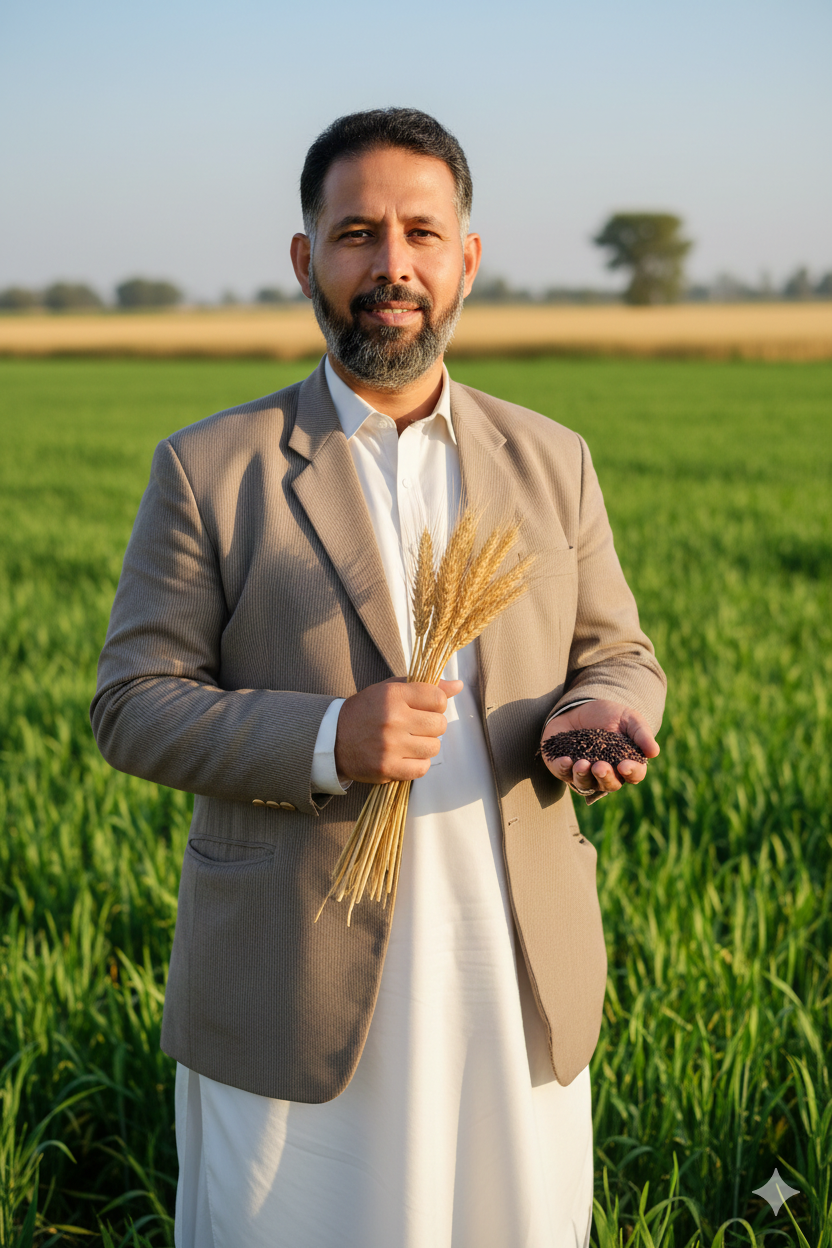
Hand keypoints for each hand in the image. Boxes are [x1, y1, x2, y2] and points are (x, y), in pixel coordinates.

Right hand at [335, 677, 463, 784]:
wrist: (333, 739)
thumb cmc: (366, 711)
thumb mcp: (390, 690)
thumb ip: (424, 686)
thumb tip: (458, 686)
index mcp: (393, 695)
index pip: (438, 699)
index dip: (436, 705)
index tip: (425, 708)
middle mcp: (393, 719)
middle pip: (440, 724)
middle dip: (432, 726)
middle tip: (416, 726)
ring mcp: (390, 745)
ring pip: (434, 747)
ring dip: (425, 745)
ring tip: (409, 741)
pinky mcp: (387, 768)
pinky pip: (422, 768)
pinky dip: (417, 764)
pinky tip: (405, 756)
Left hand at [540, 699, 659, 795]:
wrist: (581, 707)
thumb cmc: (610, 715)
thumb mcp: (630, 719)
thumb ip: (641, 734)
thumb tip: (654, 752)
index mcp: (626, 764)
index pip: (634, 775)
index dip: (631, 773)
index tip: (625, 766)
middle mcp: (606, 774)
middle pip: (609, 784)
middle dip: (605, 777)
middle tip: (600, 766)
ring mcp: (584, 773)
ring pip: (584, 784)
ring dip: (583, 776)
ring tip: (581, 764)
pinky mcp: (563, 767)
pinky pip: (562, 774)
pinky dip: (563, 769)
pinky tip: (565, 760)